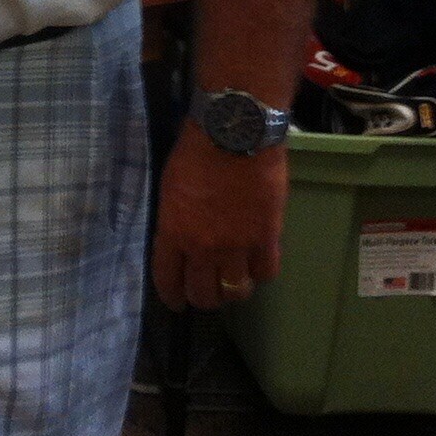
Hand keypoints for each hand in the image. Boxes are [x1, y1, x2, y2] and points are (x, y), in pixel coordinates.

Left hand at [151, 126, 286, 312]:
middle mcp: (203, 247)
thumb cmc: (195, 150)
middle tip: (208, 293)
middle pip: (204, 293)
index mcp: (173, 232)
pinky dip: (260, 273)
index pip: (168, 279)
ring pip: (235, 291)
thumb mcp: (170, 187)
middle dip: (204, 298)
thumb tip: (182, 237)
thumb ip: (175, 220)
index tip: (177, 302)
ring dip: (233, 291)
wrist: (234, 133)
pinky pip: (265, 273)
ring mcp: (237, 245)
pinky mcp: (266, 237)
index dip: (173, 296)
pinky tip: (257, 265)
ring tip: (234, 283)